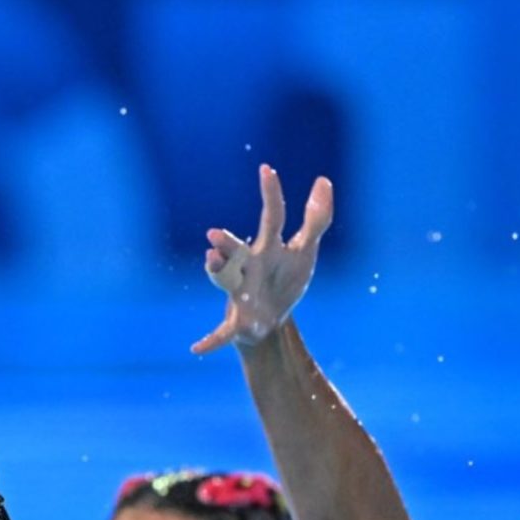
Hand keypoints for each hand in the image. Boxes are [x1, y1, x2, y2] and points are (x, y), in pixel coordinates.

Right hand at [191, 165, 332, 354]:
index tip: (267, 169)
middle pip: (236, 250)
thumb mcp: (305, 251)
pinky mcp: (238, 321)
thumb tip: (323, 180)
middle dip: (226, 244)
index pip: (272, 217)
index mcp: (268, 248)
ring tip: (208, 262)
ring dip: (214, 273)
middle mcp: (247, 266)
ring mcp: (239, 292)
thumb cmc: (284, 280)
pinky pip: (221, 332)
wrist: (270, 322)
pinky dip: (209, 341)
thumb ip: (317, 218)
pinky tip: (197, 349)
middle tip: (213, 236)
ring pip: (222, 281)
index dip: (271, 194)